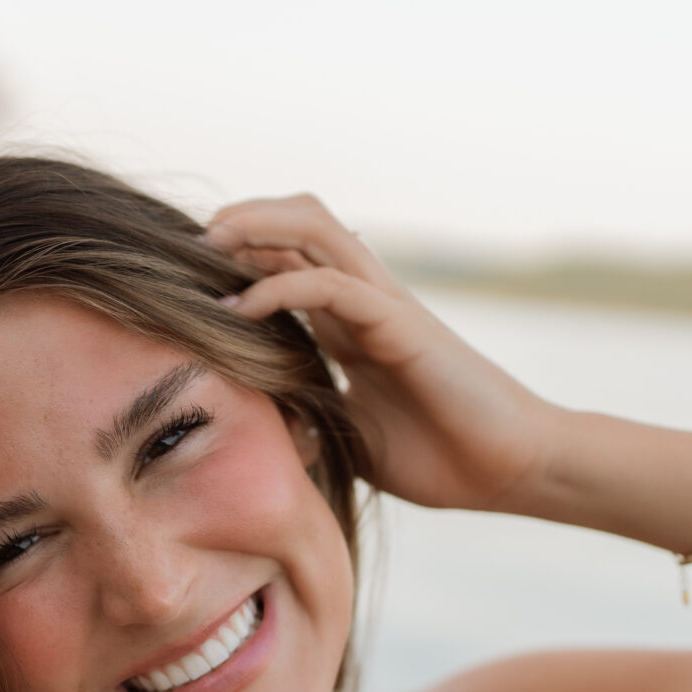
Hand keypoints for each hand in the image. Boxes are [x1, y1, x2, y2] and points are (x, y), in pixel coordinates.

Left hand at [203, 193, 564, 512]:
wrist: (507, 470)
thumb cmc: (438, 459)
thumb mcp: (348, 439)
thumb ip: (305, 421)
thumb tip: (255, 431)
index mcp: (350, 325)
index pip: (288, 262)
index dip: (238, 256)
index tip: (183, 276)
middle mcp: (364, 301)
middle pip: (298, 224)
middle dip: (239, 221)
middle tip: (183, 248)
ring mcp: (383, 305)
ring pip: (314, 228)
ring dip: (254, 227)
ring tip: (204, 246)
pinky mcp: (400, 323)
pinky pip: (332, 286)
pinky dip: (279, 288)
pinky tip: (239, 308)